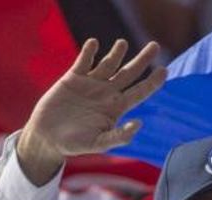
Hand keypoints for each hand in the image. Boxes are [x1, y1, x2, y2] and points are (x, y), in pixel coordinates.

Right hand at [16, 39, 166, 182]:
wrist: (47, 137)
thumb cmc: (74, 144)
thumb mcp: (98, 144)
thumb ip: (118, 136)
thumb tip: (138, 124)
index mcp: (116, 108)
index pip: (140, 92)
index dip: (152, 82)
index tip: (165, 70)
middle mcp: (107, 93)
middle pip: (129, 73)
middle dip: (142, 60)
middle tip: (155, 46)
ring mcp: (91, 83)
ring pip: (108, 63)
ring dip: (116, 53)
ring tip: (123, 44)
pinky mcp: (73, 78)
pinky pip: (83, 61)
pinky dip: (88, 52)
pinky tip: (94, 44)